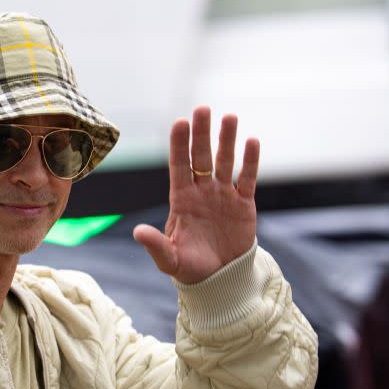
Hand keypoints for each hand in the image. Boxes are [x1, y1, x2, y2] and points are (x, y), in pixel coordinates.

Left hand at [132, 106, 258, 283]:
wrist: (219, 278)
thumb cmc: (190, 268)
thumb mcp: (170, 259)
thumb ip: (156, 245)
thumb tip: (137, 233)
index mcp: (182, 201)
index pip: (179, 166)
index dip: (179, 145)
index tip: (179, 123)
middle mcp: (201, 192)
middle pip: (201, 157)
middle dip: (201, 134)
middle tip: (202, 109)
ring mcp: (223, 196)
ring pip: (224, 162)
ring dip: (227, 140)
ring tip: (229, 117)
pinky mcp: (243, 205)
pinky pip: (247, 179)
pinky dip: (250, 162)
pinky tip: (252, 142)